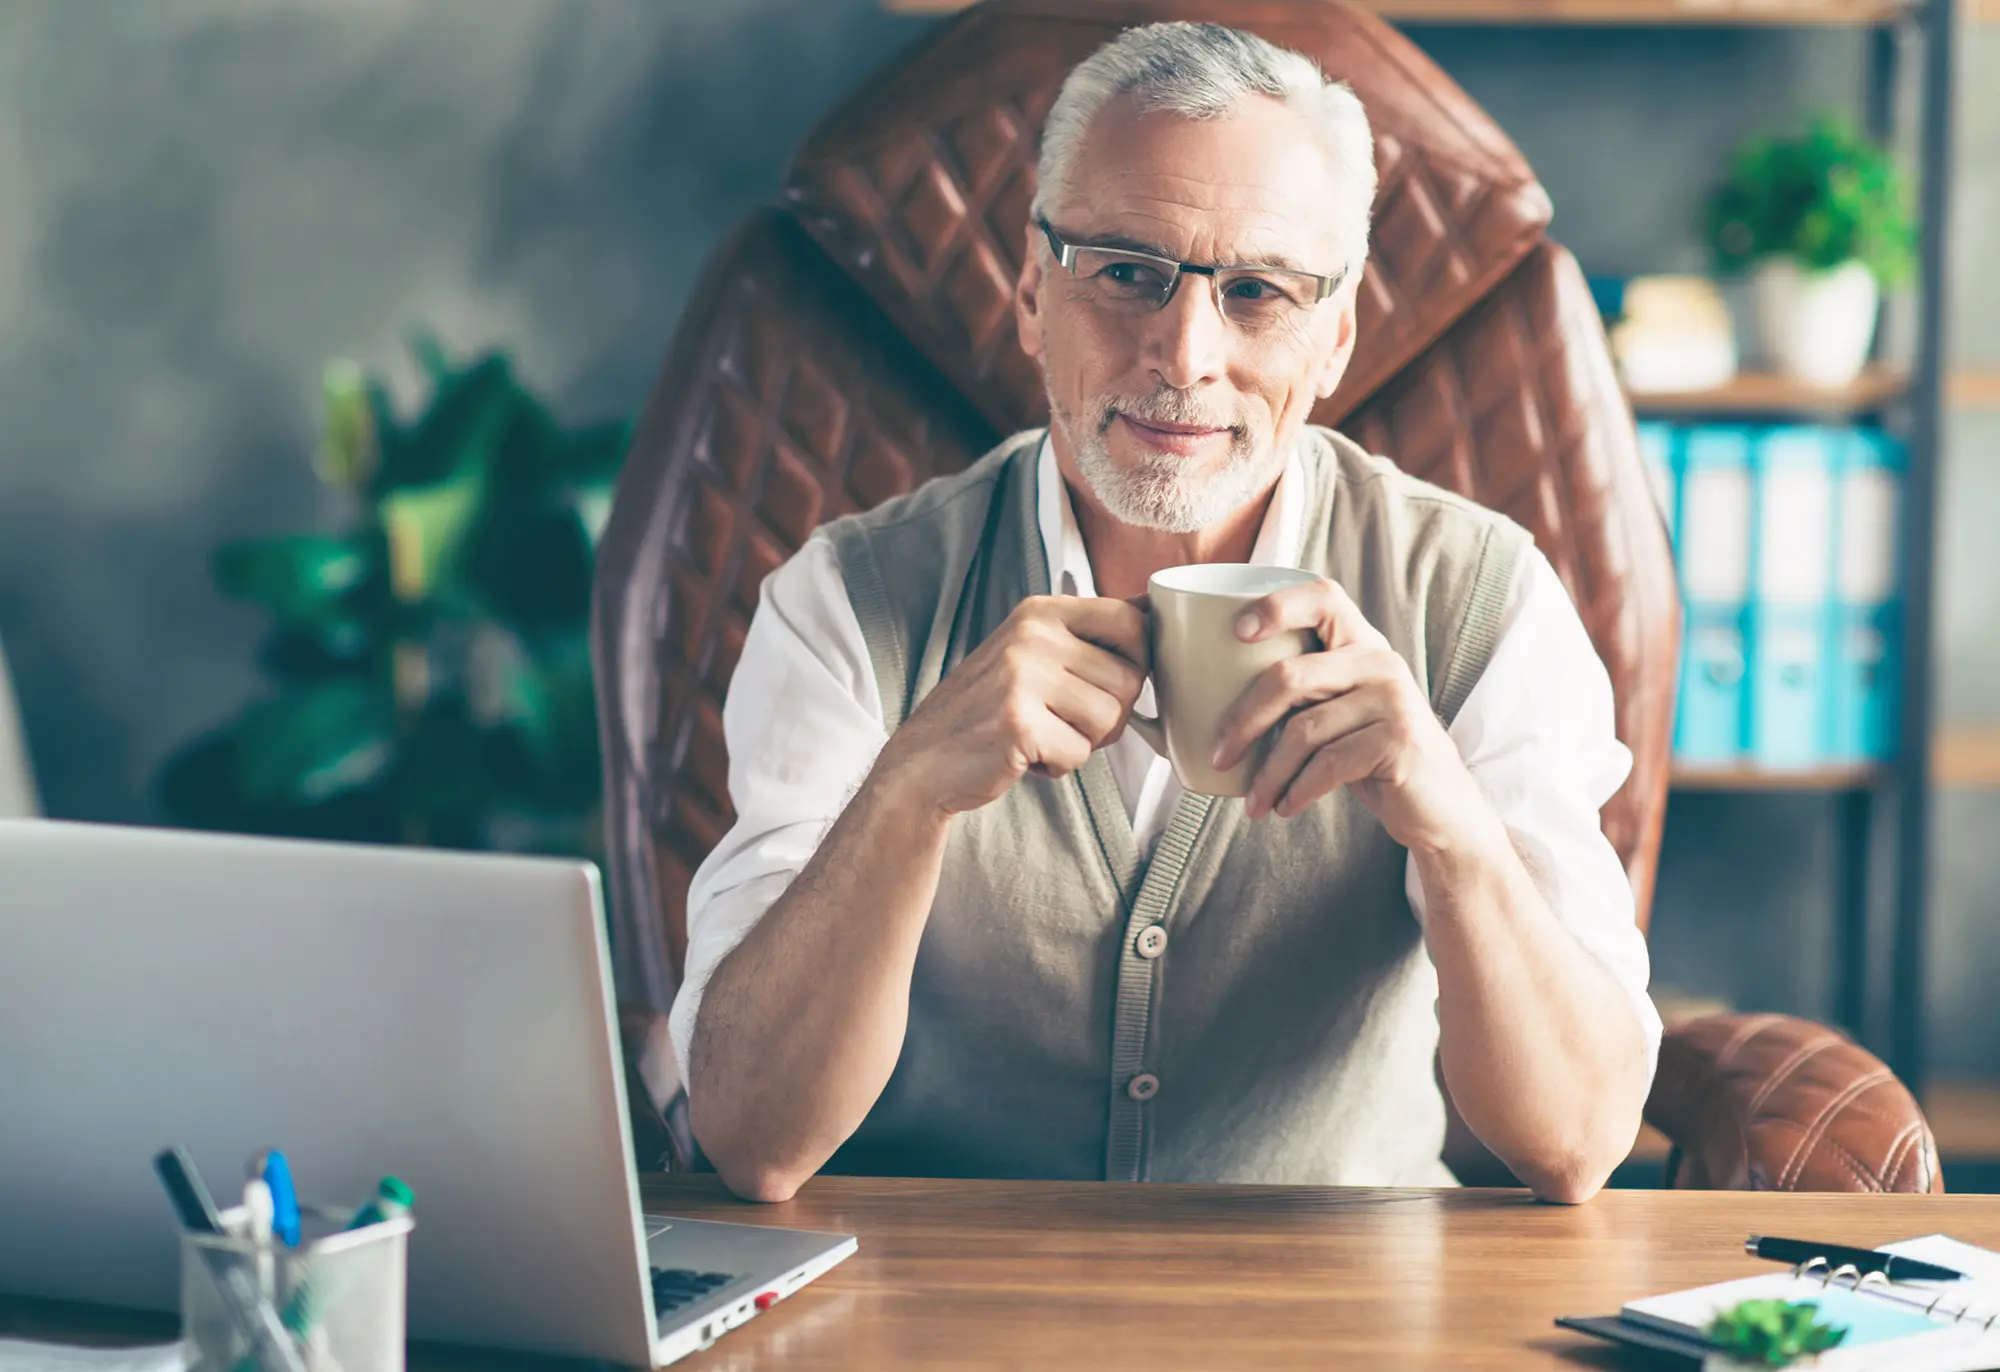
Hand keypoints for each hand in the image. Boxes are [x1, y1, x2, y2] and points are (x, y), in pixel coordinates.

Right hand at [875, 595, 1147, 817]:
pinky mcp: (1018, 722)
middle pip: (1129, 680)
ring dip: (1083, 741)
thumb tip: (1153, 608)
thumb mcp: (1032, 653)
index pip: (1132, 621)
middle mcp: (1032, 635)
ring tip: (1041, 735)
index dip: (1137, 662)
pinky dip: (1059, 765)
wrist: (923, 760)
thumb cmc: (988, 711)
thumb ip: (1087, 634)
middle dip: (1109, 714)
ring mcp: (1023, 676)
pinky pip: (1080, 753)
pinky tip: (1026, 754)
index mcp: (1040, 611)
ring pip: (1110, 719)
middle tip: (1065, 721)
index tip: (1108, 683)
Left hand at [1209, 577, 1497, 856]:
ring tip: (1253, 802)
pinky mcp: (1399, 741)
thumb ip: (1300, 692)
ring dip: (1268, 773)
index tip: (1235, 633)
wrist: (1439, 808)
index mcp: (1361, 644)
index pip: (1322, 596)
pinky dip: (1297, 790)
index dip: (1275, 606)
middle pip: (1289, 676)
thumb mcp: (1338, 712)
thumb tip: (1208, 697)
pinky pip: (1328, 764)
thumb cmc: (1370, 756)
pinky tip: (1284, 807)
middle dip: (1242, 720)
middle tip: (1219, 755)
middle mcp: (1380, 662)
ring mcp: (1393, 700)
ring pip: (1303, 730)